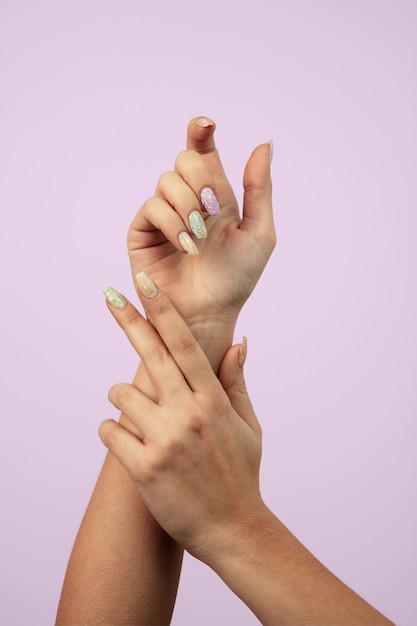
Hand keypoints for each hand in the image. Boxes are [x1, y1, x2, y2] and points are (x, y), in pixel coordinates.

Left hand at [100, 279, 263, 562]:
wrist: (234, 530)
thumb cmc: (241, 474)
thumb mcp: (249, 425)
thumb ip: (237, 381)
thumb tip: (239, 342)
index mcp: (213, 401)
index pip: (185, 345)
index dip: (163, 312)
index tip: (145, 286)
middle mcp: (189, 415)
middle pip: (151, 356)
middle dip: (129, 322)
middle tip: (110, 295)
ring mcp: (165, 441)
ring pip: (121, 396)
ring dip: (123, 401)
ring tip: (138, 416)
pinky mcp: (144, 468)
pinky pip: (110, 433)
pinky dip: (113, 433)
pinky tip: (129, 443)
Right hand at [128, 117, 274, 362]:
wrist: (210, 313)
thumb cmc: (237, 279)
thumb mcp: (259, 232)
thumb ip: (259, 189)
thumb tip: (263, 143)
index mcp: (217, 197)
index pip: (204, 154)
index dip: (201, 133)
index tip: (206, 124)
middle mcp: (188, 201)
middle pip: (185, 159)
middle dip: (200, 178)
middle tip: (213, 208)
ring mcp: (164, 215)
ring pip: (167, 181)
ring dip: (188, 206)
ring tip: (199, 237)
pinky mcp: (143, 231)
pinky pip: (152, 206)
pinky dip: (171, 222)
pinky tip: (184, 245)